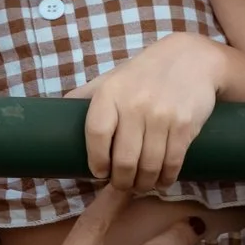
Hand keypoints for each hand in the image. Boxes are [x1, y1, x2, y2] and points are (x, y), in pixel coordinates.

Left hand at [76, 33, 226, 192]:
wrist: (192, 58)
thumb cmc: (144, 73)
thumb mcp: (112, 78)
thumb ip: (86, 96)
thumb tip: (52, 117)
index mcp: (110, 93)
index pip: (96, 134)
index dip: (96, 160)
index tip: (99, 172)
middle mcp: (134, 104)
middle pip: (124, 160)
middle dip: (122, 181)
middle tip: (123, 186)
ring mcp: (161, 116)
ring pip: (149, 166)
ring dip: (144, 184)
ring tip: (141, 185)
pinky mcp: (184, 125)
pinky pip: (173, 162)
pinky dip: (166, 178)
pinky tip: (162, 181)